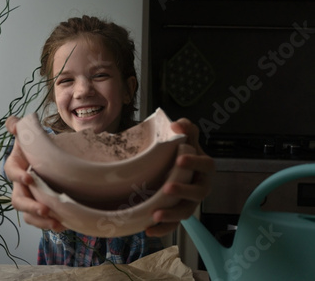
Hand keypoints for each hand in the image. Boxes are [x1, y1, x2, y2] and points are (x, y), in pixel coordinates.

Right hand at [4, 116, 65, 231]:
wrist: (51, 155)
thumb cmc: (37, 145)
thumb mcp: (28, 133)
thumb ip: (19, 126)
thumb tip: (12, 122)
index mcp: (15, 166)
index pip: (11, 172)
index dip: (18, 176)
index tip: (29, 178)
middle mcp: (20, 185)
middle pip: (18, 200)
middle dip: (30, 206)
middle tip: (45, 209)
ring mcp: (30, 197)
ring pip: (28, 214)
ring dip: (40, 220)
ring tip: (56, 223)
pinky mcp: (42, 206)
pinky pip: (41, 220)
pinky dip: (50, 224)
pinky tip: (63, 225)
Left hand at [145, 118, 214, 236]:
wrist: (178, 169)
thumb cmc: (183, 152)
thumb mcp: (187, 138)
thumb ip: (186, 128)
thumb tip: (177, 124)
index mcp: (205, 167)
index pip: (206, 164)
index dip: (195, 162)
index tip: (180, 159)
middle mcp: (201, 186)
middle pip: (198, 193)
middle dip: (183, 191)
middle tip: (167, 188)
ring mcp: (190, 202)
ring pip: (186, 212)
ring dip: (172, 214)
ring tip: (156, 215)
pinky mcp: (179, 214)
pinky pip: (174, 225)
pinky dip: (162, 229)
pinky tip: (148, 229)